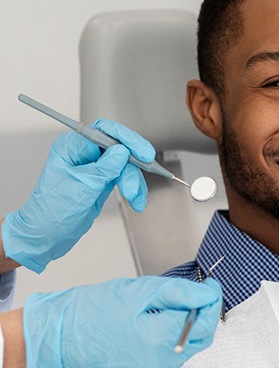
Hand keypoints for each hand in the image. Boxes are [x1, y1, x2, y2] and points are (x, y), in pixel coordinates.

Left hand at [1, 119, 154, 272]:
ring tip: (134, 198)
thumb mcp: (81, 188)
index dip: (126, 139)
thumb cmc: (51, 212)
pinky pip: (125, 178)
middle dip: (132, 167)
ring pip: (126, 165)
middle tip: (140, 179)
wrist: (47, 235)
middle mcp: (84, 153)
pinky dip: (134, 189)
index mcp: (71, 147)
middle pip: (119, 148)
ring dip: (134, 182)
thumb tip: (122, 151)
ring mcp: (95, 167)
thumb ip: (103, 168)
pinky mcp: (103, 180)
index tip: (142, 152)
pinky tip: (136, 200)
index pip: (103, 131)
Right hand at [23, 276, 221, 367]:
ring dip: (184, 331)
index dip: (213, 301)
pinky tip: (151, 331)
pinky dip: (168, 347)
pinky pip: (166, 365)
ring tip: (164, 312)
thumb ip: (182, 293)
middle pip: (200, 341)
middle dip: (202, 317)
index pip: (205, 322)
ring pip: (184, 353)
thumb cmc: (96, 307)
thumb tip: (209, 294)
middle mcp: (157, 366)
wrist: (60, 333)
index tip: (211, 286)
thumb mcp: (143, 290)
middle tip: (195, 296)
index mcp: (158, 340)